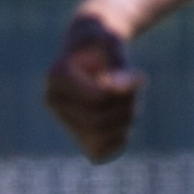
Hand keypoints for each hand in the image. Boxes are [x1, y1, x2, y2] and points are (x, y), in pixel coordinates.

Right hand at [44, 16, 144, 163]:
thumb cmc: (103, 40)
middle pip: (99, 120)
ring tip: (130, 100)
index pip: (99, 99)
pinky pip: (101, 153)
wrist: (94, 47)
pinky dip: (119, 139)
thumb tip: (119, 87)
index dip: (127, 91)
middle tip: (136, 87)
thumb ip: (117, 60)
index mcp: (57, 76)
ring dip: (126, 119)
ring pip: (101, 138)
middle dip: (127, 105)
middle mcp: (54, 100)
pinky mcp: (77, 136)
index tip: (138, 75)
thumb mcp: (112, 39)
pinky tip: (122, 118)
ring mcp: (64, 120)